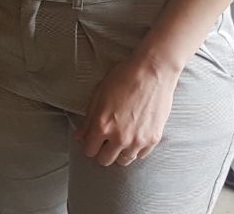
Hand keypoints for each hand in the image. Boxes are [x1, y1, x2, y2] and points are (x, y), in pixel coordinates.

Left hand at [75, 52, 179, 166]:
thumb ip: (88, 120)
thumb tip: (80, 138)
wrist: (152, 72)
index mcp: (101, 125)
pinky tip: (134, 137)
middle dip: (102, 151)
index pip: (89, 151)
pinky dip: (135, 150)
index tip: (92, 141)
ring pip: (123, 161)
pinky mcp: (153, 139)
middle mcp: (119, 138)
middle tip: (105, 141)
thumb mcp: (98, 95)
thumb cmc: (123, 78)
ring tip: (120, 139)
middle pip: (105, 160)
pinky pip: (140, 156)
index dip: (89, 145)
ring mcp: (137, 141)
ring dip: (119, 153)